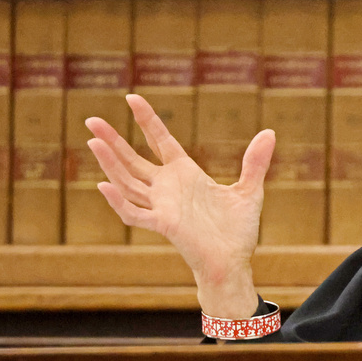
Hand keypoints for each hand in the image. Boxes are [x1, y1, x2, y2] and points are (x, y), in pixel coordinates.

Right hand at [85, 94, 275, 318]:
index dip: (146, 120)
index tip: (132, 98)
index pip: (160, 140)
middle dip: (113, 140)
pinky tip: (104, 186)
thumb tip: (270, 132)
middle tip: (91, 120)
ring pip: (128, 182)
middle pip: (133, 160)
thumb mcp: (249, 190)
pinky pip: (136, 213)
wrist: (234, 262)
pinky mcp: (164, 225)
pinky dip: (120, 201)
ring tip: (93, 142)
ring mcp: (163, 206)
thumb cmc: (237, 230)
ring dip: (110, 164)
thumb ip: (255, 162)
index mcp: (186, 174)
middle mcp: (169, 188)